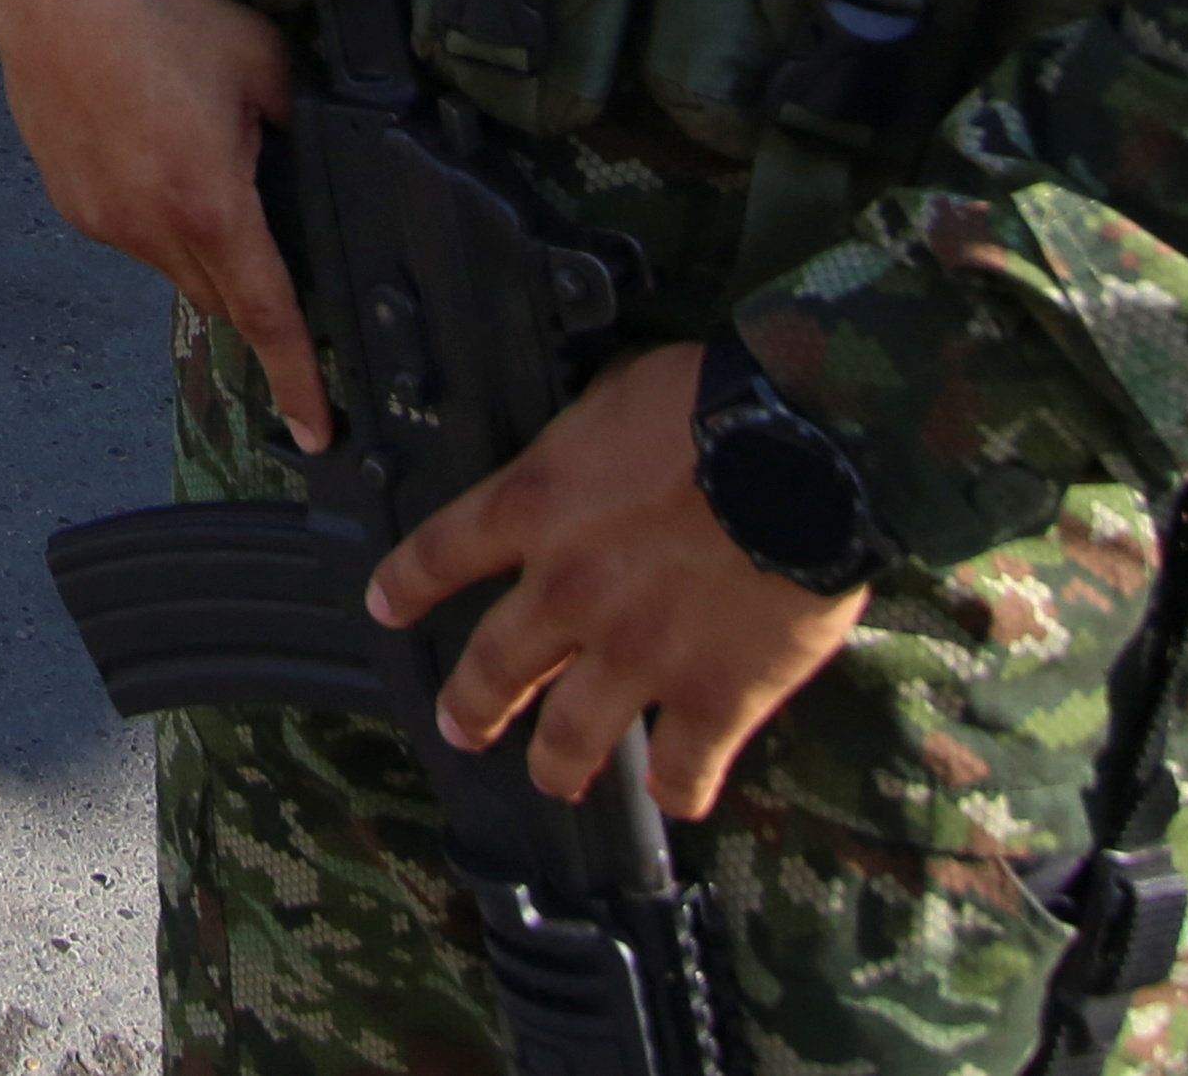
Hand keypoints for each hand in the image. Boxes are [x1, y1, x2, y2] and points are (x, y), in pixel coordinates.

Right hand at [0, 0, 329, 450]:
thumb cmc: (156, 13)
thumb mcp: (261, 59)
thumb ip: (301, 125)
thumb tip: (319, 161)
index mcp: (209, 201)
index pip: (266, 314)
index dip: (297, 376)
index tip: (315, 430)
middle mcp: (150, 227)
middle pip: (221, 298)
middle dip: (252, 284)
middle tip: (268, 218)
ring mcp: (102, 221)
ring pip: (174, 268)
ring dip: (200, 240)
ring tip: (195, 152)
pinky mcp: (70, 205)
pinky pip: (132, 236)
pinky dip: (156, 216)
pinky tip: (154, 148)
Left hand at [364, 342, 868, 820]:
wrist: (802, 448)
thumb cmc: (713, 400)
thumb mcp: (615, 394)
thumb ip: (585, 443)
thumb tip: (590, 450)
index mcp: (537, 507)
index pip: (443, 551)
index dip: (407, 583)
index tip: (385, 607)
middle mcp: (569, 591)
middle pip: (495, 666)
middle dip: (470, 705)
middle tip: (460, 727)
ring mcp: (638, 654)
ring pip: (571, 737)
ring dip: (556, 767)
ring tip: (553, 779)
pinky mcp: (714, 696)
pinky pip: (682, 767)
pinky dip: (676, 788)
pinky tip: (674, 793)